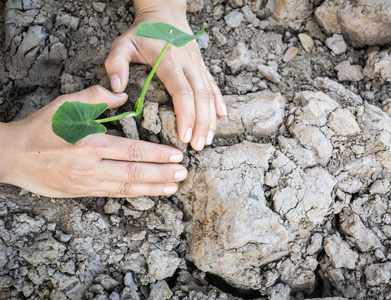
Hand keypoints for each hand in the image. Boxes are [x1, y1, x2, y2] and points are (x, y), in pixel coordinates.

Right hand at [0, 86, 187, 197]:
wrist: (13, 156)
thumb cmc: (41, 128)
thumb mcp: (65, 104)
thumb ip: (95, 97)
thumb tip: (123, 95)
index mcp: (90, 144)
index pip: (132, 151)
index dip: (157, 155)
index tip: (176, 155)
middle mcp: (91, 167)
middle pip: (134, 173)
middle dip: (162, 175)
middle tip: (183, 174)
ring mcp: (87, 183)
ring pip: (127, 187)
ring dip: (153, 188)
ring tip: (173, 188)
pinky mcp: (82, 192)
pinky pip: (114, 194)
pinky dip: (134, 193)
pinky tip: (148, 192)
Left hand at [105, 0, 225, 150]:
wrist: (165, 12)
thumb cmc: (143, 31)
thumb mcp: (123, 43)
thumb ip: (116, 63)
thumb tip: (117, 89)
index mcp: (170, 61)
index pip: (183, 92)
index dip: (186, 115)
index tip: (184, 136)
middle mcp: (189, 64)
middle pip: (201, 97)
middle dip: (202, 124)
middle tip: (198, 146)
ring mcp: (198, 65)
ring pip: (210, 94)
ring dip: (211, 118)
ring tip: (208, 139)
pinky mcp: (202, 66)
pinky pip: (213, 86)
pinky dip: (219, 102)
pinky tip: (222, 117)